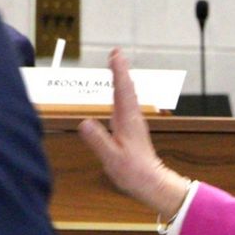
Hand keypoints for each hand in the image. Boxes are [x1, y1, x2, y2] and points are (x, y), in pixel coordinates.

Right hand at [79, 49, 190, 217]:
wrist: (150, 182)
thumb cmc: (132, 171)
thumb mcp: (111, 157)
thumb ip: (98, 140)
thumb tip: (84, 122)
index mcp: (127, 120)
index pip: (122, 91)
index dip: (118, 72)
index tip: (115, 55)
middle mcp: (132, 117)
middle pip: (126, 88)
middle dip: (120, 69)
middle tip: (115, 52)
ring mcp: (133, 122)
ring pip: (128, 94)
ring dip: (122, 78)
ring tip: (116, 65)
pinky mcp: (132, 128)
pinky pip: (127, 103)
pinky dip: (122, 91)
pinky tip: (119, 92)